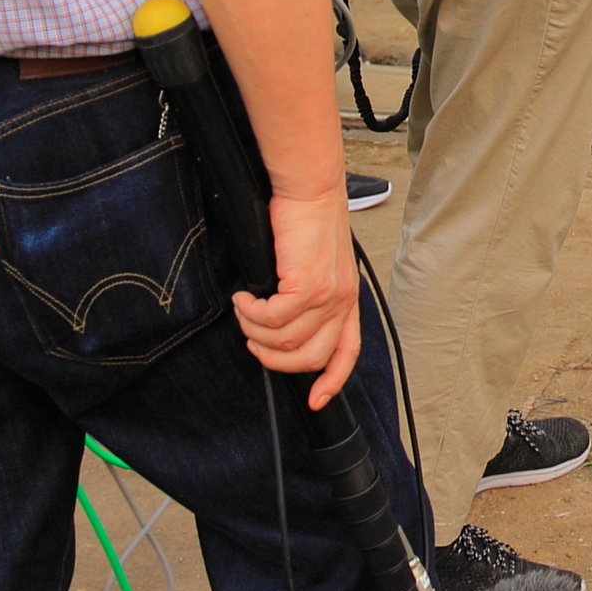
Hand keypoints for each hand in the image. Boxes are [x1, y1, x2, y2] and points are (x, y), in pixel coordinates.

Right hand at [232, 189, 361, 407]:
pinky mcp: (307, 286)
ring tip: (244, 312)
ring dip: (255, 332)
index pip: (347, 353)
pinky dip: (251, 314)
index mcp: (348, 300)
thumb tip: (281, 321)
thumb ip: (308, 295)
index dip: (331, 381)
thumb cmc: (307, 220)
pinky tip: (243, 298)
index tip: (315, 401)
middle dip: (273, 359)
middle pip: (308, 358)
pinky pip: (272, 319)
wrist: (310, 189)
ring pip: (284, 342)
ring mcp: (328, 297)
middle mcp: (342, 302)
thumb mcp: (317, 263)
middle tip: (253, 339)